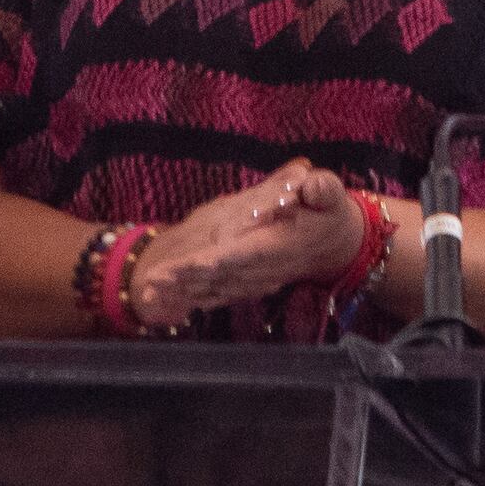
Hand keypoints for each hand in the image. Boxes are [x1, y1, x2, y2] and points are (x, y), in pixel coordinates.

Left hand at [129, 162, 369, 327]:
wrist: (333, 245)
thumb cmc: (328, 213)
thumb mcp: (331, 194)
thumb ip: (323, 189)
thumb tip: (313, 183)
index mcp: (282, 245)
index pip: (250, 253)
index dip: (224, 259)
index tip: (200, 262)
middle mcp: (265, 270)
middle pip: (223, 275)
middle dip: (189, 278)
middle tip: (155, 278)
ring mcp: (255, 281)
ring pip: (215, 288)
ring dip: (184, 291)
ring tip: (151, 289)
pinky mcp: (247, 284)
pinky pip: (217, 294)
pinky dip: (193, 298)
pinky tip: (170, 301)